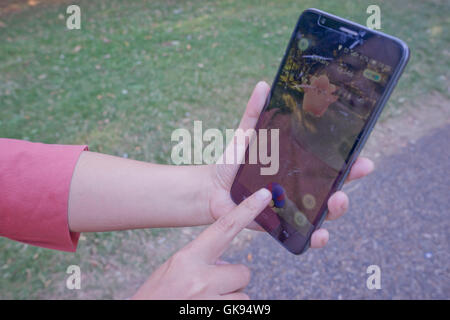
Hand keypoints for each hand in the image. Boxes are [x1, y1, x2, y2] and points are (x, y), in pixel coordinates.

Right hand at [132, 188, 271, 299]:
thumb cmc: (157, 296)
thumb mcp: (174, 270)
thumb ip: (200, 261)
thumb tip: (225, 264)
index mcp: (188, 259)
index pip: (223, 228)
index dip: (246, 210)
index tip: (264, 195)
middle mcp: (201, 279)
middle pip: (243, 272)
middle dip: (232, 279)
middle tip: (211, 287)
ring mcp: (210, 302)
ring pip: (243, 295)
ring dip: (229, 298)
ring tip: (205, 301)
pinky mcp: (219, 317)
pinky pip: (240, 310)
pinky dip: (228, 309)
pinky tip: (207, 308)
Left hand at [206, 81, 373, 247]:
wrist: (212, 190)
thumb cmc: (232, 163)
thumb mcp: (245, 136)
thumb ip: (254, 113)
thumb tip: (263, 84)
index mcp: (296, 164)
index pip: (329, 163)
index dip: (349, 162)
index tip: (363, 158)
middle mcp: (299, 186)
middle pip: (333, 187)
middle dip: (349, 182)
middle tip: (356, 175)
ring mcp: (293, 206)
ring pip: (325, 212)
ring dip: (338, 210)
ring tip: (336, 204)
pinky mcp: (282, 224)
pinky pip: (304, 233)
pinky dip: (316, 237)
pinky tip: (318, 235)